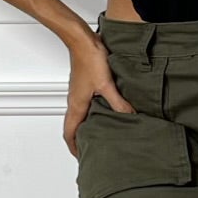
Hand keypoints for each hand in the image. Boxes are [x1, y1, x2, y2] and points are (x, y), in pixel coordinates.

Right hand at [64, 37, 134, 155]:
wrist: (82, 40)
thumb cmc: (88, 59)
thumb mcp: (106, 85)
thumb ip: (118, 103)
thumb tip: (129, 116)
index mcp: (76, 105)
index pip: (69, 133)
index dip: (74, 147)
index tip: (81, 157)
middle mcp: (74, 101)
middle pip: (73, 127)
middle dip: (79, 140)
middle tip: (90, 148)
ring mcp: (78, 93)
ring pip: (78, 116)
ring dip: (85, 126)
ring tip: (97, 134)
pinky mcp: (83, 85)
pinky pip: (84, 105)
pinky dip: (90, 113)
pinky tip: (103, 111)